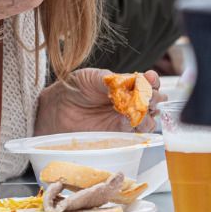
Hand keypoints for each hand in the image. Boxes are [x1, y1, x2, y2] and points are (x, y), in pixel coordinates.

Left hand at [34, 68, 163, 135]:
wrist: (55, 109)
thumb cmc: (72, 88)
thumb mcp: (90, 78)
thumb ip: (109, 80)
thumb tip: (126, 81)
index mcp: (124, 85)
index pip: (146, 83)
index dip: (152, 81)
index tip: (150, 78)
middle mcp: (128, 102)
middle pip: (152, 101)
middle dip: (155, 97)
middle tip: (149, 96)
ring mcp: (123, 118)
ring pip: (148, 118)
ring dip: (150, 114)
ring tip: (143, 108)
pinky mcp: (116, 134)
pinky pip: (134, 132)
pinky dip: (137, 126)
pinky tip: (131, 119)